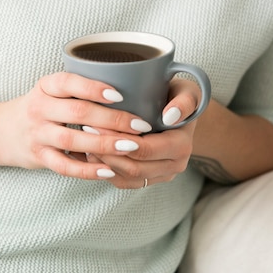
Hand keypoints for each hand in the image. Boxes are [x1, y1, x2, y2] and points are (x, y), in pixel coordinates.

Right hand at [0, 72, 153, 179]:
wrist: (0, 131)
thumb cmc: (40, 108)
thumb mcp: (52, 91)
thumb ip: (80, 90)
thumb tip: (131, 92)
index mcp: (46, 86)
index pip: (69, 82)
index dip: (94, 88)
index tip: (120, 94)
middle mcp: (39, 108)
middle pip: (78, 112)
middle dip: (112, 119)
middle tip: (140, 125)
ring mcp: (37, 134)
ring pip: (72, 140)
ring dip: (104, 145)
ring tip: (131, 146)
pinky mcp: (38, 157)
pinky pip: (64, 166)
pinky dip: (87, 170)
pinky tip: (108, 171)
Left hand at [85, 79, 202, 188]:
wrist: (180, 112)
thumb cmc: (178, 95)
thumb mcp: (187, 91)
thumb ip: (184, 102)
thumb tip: (170, 117)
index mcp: (182, 146)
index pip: (145, 150)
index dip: (119, 140)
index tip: (98, 123)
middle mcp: (174, 165)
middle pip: (134, 168)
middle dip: (107, 152)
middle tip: (87, 131)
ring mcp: (161, 175)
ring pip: (126, 178)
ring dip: (103, 162)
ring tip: (85, 141)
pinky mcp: (149, 179)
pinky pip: (124, 182)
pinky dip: (106, 170)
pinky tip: (92, 152)